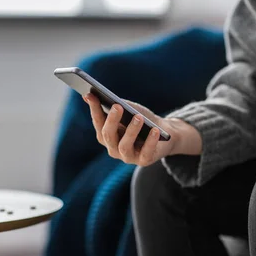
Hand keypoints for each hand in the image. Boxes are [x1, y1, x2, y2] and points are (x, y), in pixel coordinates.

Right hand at [84, 94, 201, 165]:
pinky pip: (145, 152)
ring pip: (125, 146)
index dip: (94, 109)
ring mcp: (127, 156)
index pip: (98, 122)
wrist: (165, 133)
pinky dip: (150, 141)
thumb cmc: (143, 120)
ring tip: (138, 117)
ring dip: (131, 131)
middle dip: (112, 121)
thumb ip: (114, 105)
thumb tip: (90, 95)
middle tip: (117, 107)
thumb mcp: (130, 110)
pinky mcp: (143, 160)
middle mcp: (113, 148)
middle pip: (108, 135)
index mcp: (106, 135)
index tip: (91, 95)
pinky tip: (155, 130)